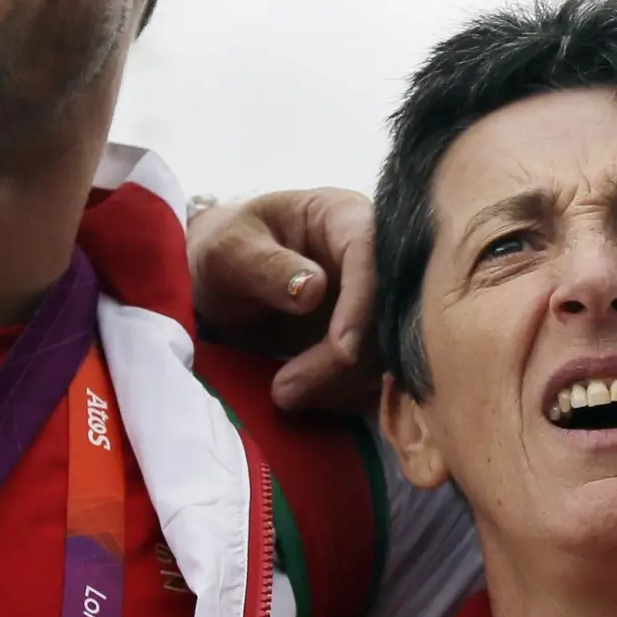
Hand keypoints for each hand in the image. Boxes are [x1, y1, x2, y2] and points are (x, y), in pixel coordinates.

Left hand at [185, 189, 378, 412]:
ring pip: (388, 353)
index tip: (341, 350)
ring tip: (282, 395)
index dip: (363, 304)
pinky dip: (342, 396)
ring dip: (340, 385)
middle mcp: (377, 260)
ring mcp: (379, 304)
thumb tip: (314, 290)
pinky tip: (302, 398)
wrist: (225, 278)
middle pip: (391, 312)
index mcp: (345, 219)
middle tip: (285, 390)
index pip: (373, 255)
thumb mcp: (229, 250)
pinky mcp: (372, 343)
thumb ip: (267, 266)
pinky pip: (376, 378)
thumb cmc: (228, 249)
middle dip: (344, 361)